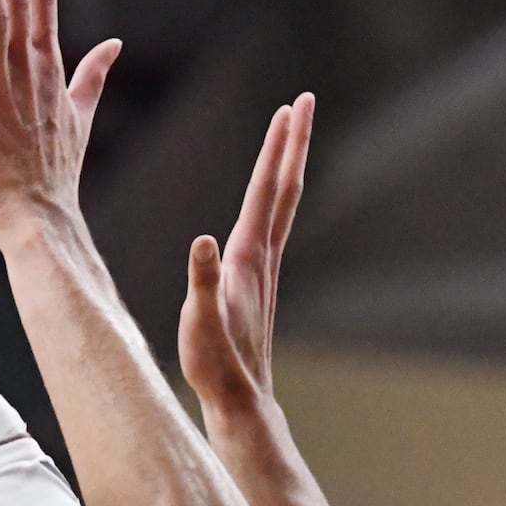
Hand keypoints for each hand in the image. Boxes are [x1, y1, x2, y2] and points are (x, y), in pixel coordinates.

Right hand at [179, 94, 313, 417]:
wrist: (241, 403)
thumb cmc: (218, 367)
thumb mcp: (201, 325)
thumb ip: (202, 283)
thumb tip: (202, 240)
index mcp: (248, 259)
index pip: (265, 191)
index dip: (276, 149)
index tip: (289, 109)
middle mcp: (262, 259)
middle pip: (283, 190)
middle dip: (292, 144)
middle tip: (303, 103)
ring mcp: (263, 272)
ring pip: (280, 207)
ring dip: (285, 167)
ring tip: (288, 136)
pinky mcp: (256, 285)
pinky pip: (269, 227)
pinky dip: (272, 200)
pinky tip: (266, 199)